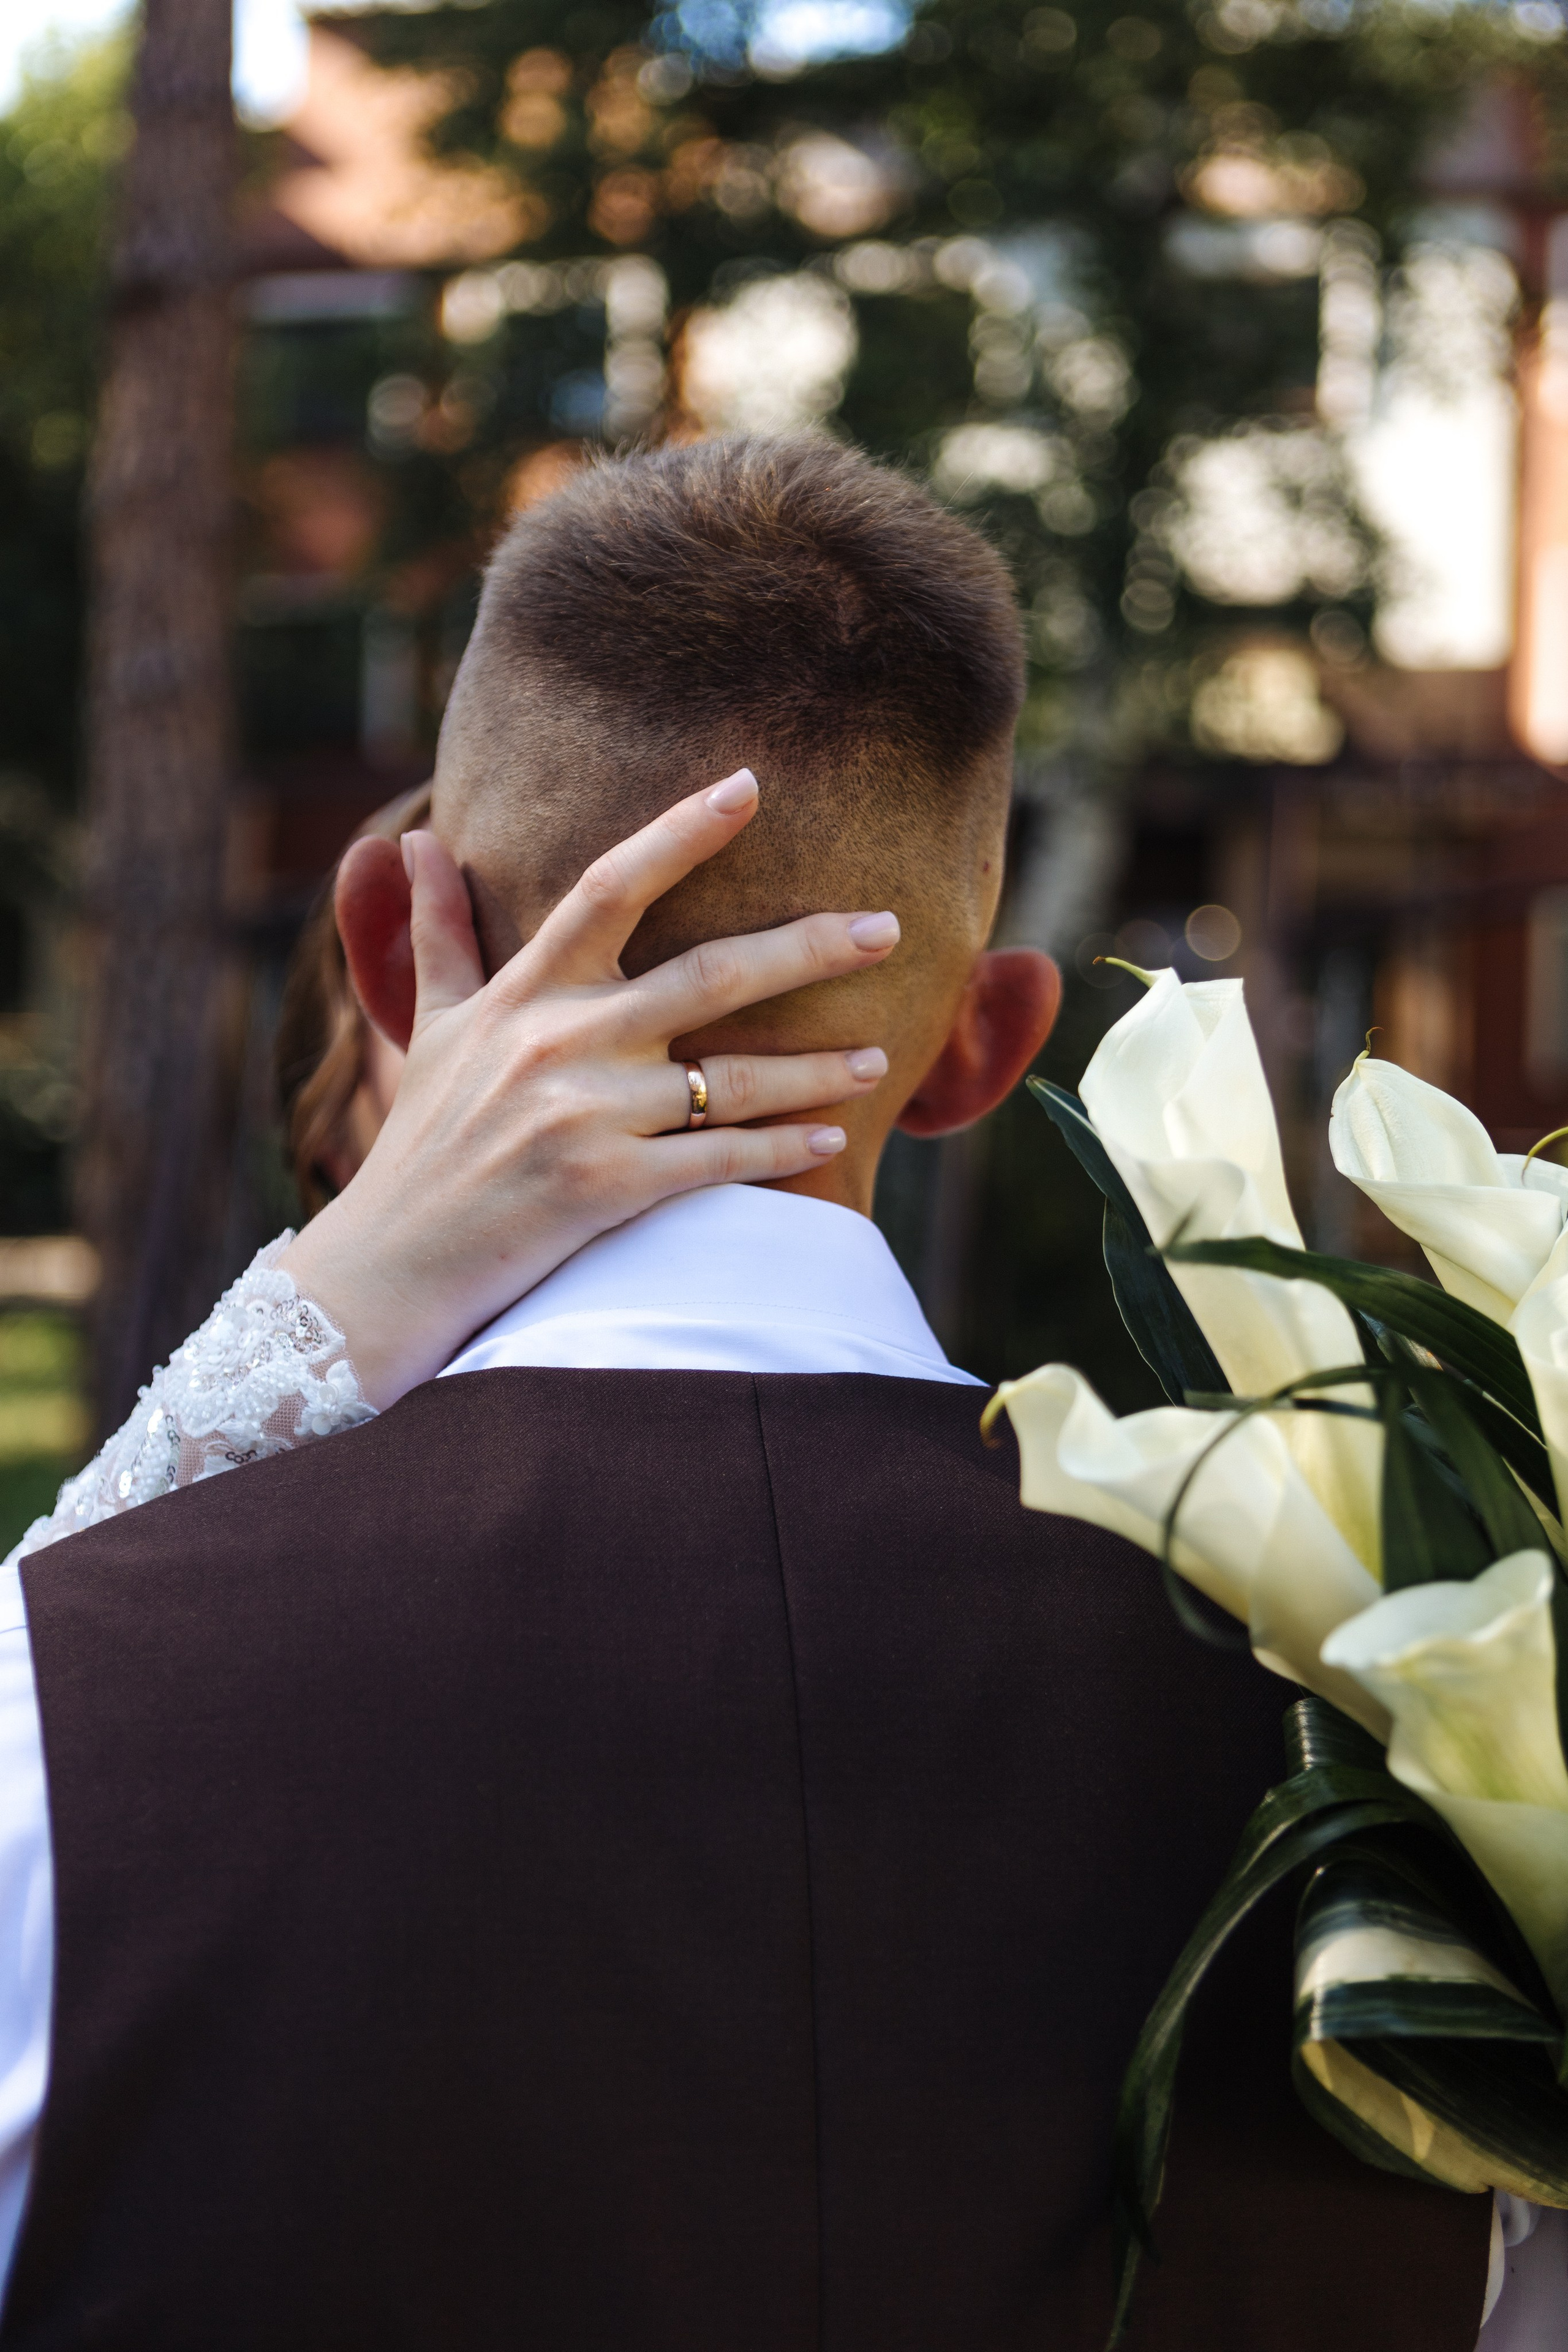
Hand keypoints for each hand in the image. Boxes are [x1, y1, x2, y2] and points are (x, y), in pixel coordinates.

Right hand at [279, 769, 899, 1406]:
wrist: (388, 1267)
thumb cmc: (421, 1146)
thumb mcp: (427, 1029)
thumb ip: (439, 934)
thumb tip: (415, 843)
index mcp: (523, 992)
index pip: (611, 886)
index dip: (681, 830)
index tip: (749, 786)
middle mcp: (558, 1041)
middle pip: (709, 974)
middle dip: (809, 947)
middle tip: (889, 928)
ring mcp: (583, 1115)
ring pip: (731, 1078)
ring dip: (817, 1068)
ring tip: (877, 1057)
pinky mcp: (603, 1189)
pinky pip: (718, 1160)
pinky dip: (782, 1150)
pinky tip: (833, 1139)